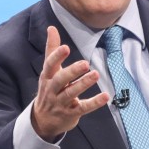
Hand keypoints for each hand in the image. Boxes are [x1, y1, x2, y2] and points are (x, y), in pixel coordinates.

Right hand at [30, 26, 110, 140]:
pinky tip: (105, 96)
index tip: (66, 48)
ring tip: (96, 75)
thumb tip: (51, 28)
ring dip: (84, 84)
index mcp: (46, 77)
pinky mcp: (71, 113)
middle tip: (85, 64)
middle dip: (72, 72)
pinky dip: (94, 103)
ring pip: (71, 93)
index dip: (57, 57)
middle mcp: (52, 90)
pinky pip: (83, 108)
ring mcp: (61, 102)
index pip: (49, 65)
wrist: (43, 120)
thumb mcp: (48, 71)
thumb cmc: (48, 90)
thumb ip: (51, 49)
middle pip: (60, 80)